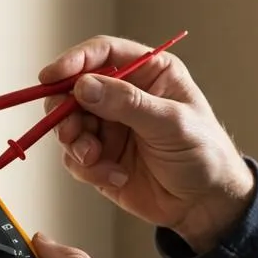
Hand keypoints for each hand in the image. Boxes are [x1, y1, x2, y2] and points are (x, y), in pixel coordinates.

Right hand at [39, 35, 256, 252]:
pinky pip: (75, 157)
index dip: (74, 61)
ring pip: (68, 124)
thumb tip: (85, 87)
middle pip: (74, 88)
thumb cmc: (204, 154)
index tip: (52, 76)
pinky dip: (88, 168)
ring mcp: (110, 126)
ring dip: (76, 143)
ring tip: (95, 158)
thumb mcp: (171, 123)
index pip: (103, 53)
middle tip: (70, 130)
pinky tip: (115, 175)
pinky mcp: (101, 156)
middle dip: (66, 109)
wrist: (205, 203)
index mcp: (148, 73)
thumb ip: (127, 103)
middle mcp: (124, 95)